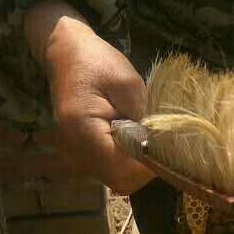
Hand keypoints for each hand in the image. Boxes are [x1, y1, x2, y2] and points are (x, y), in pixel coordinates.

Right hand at [25, 1, 153, 194]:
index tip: (168, 147)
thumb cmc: (97, 62)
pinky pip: (113, 168)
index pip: (123, 168)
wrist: (65, 53)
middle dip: (147, 168)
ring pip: (119, 177)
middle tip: (161, 142)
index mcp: (83, 129)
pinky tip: (136, 137)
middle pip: (121, 180)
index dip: (150, 165)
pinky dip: (130, 160)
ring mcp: (79, 154)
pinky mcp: (86, 153)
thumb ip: (144, 118)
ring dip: (140, 164)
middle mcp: (76, 150)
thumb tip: (163, 148)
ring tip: (149, 136)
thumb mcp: (128, 83)